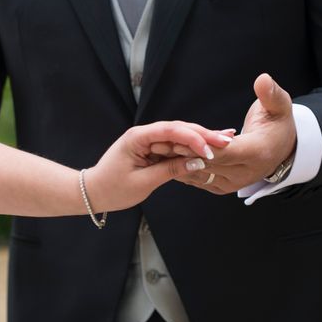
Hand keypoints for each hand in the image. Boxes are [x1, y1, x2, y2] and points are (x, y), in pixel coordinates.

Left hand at [85, 121, 232, 211]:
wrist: (93, 192)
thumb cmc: (113, 189)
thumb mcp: (143, 182)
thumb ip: (170, 169)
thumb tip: (198, 162)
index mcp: (137, 137)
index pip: (171, 131)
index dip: (193, 138)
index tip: (211, 149)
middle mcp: (144, 133)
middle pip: (179, 129)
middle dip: (204, 134)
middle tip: (228, 139)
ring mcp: (149, 139)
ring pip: (180, 135)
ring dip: (202, 138)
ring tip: (226, 138)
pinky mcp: (153, 147)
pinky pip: (175, 144)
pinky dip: (192, 146)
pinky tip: (209, 145)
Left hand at [153, 74, 296, 194]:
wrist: (282, 150)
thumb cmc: (279, 124)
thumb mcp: (279, 106)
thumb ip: (270, 94)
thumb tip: (263, 79)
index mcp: (256, 154)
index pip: (223, 150)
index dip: (199, 143)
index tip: (177, 135)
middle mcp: (244, 174)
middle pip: (207, 164)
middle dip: (180, 154)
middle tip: (155, 143)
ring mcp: (233, 183)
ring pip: (200, 174)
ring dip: (177, 163)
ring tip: (155, 150)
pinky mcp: (223, 187)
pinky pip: (199, 179)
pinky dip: (182, 170)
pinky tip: (166, 160)